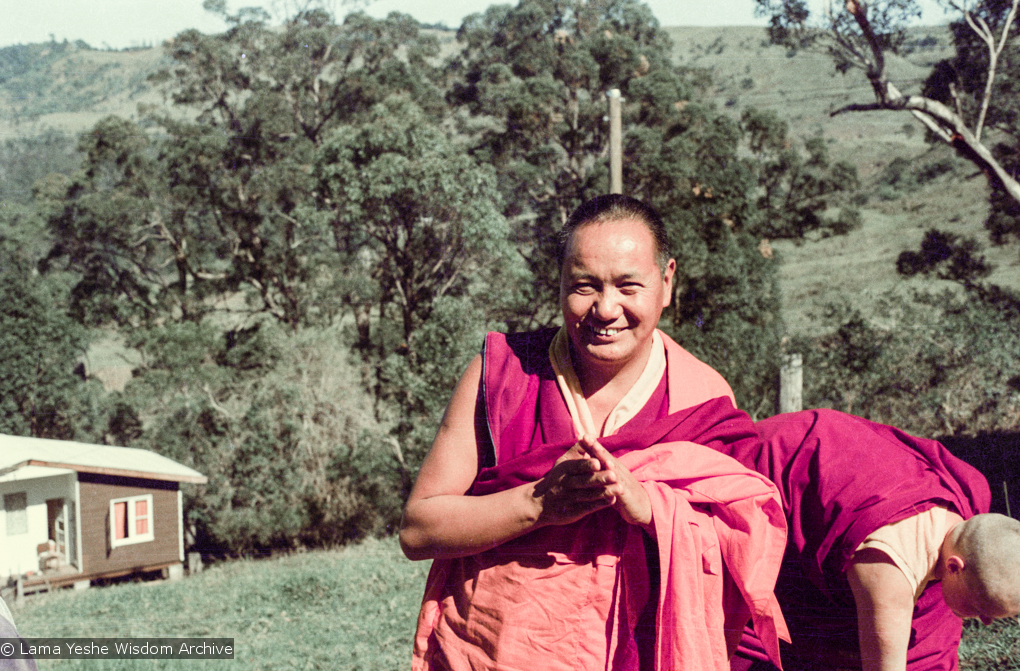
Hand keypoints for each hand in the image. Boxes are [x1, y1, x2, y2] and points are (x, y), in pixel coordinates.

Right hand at [531, 436, 651, 528]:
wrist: (541, 503)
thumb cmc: (557, 478)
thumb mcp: (563, 461)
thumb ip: (578, 449)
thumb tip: (589, 435)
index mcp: (565, 469)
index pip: (577, 466)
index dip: (587, 465)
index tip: (598, 462)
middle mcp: (566, 484)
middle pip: (584, 481)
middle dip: (599, 479)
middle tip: (614, 476)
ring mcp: (569, 498)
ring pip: (588, 495)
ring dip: (604, 492)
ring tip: (619, 489)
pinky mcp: (574, 511)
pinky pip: (588, 507)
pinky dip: (600, 504)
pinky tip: (612, 500)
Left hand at [578, 435, 651, 527]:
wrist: (643, 506)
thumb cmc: (623, 492)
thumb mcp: (611, 480)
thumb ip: (600, 472)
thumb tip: (585, 463)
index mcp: (613, 468)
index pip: (601, 455)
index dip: (592, 445)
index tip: (581, 435)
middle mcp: (618, 472)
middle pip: (606, 457)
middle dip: (596, 447)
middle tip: (586, 437)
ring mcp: (623, 482)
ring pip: (613, 469)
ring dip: (604, 459)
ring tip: (596, 451)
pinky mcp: (626, 494)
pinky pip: (619, 487)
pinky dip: (614, 481)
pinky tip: (611, 476)